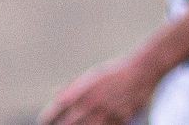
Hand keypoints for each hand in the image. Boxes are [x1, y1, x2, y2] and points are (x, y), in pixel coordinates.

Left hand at [40, 54, 161, 124]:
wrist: (143, 70)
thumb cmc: (115, 73)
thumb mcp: (91, 77)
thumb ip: (72, 89)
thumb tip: (55, 98)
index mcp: (79, 92)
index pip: (53, 113)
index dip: (47, 120)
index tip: (45, 123)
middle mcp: (90, 104)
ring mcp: (105, 113)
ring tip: (82, 123)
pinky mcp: (121, 119)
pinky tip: (100, 122)